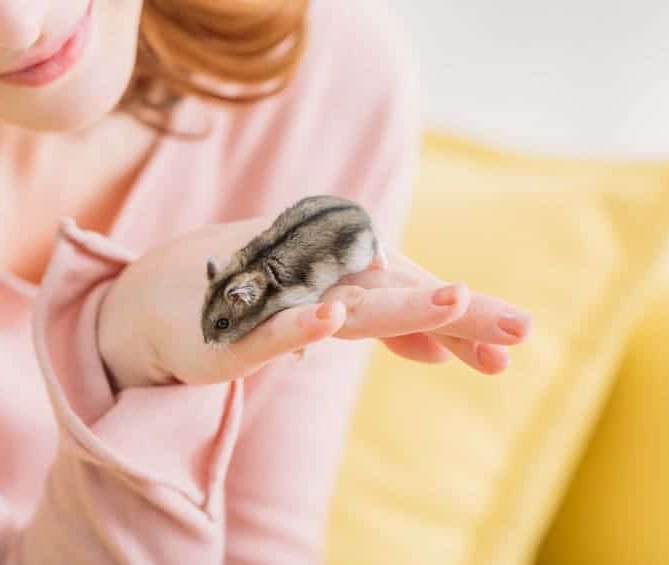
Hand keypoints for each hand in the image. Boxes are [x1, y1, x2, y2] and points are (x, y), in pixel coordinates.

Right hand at [97, 217, 530, 389]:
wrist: (151, 300)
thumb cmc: (243, 299)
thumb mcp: (319, 312)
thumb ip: (380, 322)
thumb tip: (441, 347)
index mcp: (336, 274)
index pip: (404, 294)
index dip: (455, 322)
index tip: (505, 349)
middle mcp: (310, 278)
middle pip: (392, 293)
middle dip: (456, 312)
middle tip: (517, 327)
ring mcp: (270, 300)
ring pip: (342, 305)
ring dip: (396, 305)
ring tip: (453, 300)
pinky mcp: (228, 331)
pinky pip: (267, 330)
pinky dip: (299, 326)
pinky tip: (331, 321)